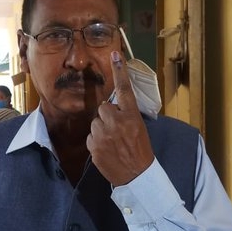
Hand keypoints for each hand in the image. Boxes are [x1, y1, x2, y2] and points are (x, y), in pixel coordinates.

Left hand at [86, 51, 154, 185]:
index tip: (115, 54)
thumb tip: (113, 107)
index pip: (124, 89)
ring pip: (95, 123)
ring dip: (101, 130)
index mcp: (132, 116)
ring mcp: (103, 134)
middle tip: (117, 130)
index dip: (120, 71)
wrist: (137, 176)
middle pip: (103, 108)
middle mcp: (117, 122)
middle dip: (108, 116)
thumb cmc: (141, 151)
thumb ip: (126, 115)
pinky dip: (96, 142)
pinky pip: (91, 137)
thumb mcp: (140, 128)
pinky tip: (107, 150)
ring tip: (113, 143)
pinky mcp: (94, 147)